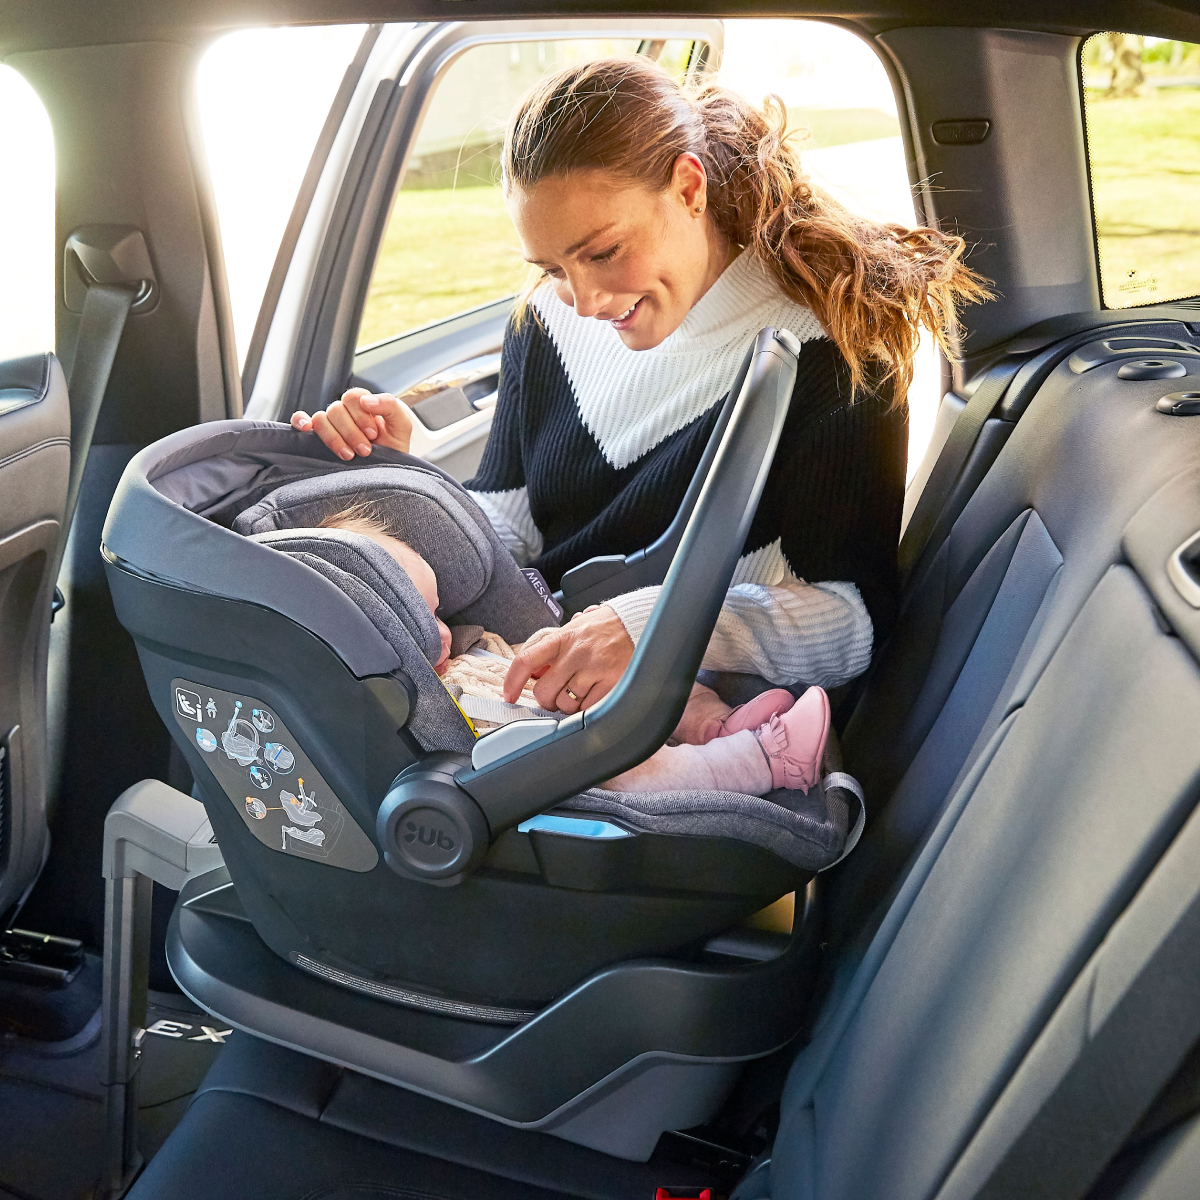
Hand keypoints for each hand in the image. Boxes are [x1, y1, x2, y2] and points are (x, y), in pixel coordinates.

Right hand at [291, 388, 412, 460]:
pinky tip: (306, 429)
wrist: (387, 474)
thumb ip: (390, 406)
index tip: (373, 434)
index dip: (361, 415)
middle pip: (336, 409)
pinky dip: (300, 421)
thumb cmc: (394, 450)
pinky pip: (300, 421)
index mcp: (363, 405)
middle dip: (351, 432)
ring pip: (321, 419)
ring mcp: (330, 425)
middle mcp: (345, 413)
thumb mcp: (401, 426)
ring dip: (335, 438)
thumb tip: (366, 400)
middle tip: (365, 450)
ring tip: (350, 455)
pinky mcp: (316, 438)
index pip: (353, 396)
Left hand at [504, 605, 633, 714]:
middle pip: (543, 691)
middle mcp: (576, 652)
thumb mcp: (574, 629)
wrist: (637, 623)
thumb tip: (534, 674)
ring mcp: (594, 668)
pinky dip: (586, 708)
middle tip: (555, 695)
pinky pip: (587, 708)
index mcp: (562, 637)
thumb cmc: (603, 627)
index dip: (512, 681)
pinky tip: (591, 696)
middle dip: (546, 699)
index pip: (526, 660)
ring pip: (565, 704)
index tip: (509, 695)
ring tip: (578, 693)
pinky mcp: (611, 682)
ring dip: (568, 706)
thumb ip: (553, 649)